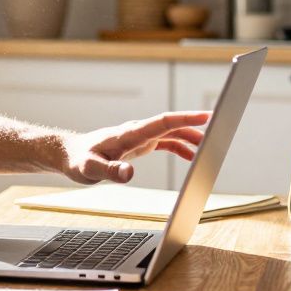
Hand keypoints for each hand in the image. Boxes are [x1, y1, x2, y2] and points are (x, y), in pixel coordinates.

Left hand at [60, 111, 210, 184]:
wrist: (69, 153)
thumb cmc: (78, 161)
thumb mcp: (90, 169)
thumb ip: (110, 171)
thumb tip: (129, 174)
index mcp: (129, 134)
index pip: (162, 122)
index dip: (185, 118)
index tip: (206, 116)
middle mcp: (136, 131)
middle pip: (171, 124)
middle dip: (196, 125)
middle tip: (221, 128)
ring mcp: (139, 136)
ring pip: (170, 132)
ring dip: (191, 137)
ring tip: (211, 148)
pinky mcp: (138, 143)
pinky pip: (164, 141)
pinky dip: (180, 147)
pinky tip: (192, 156)